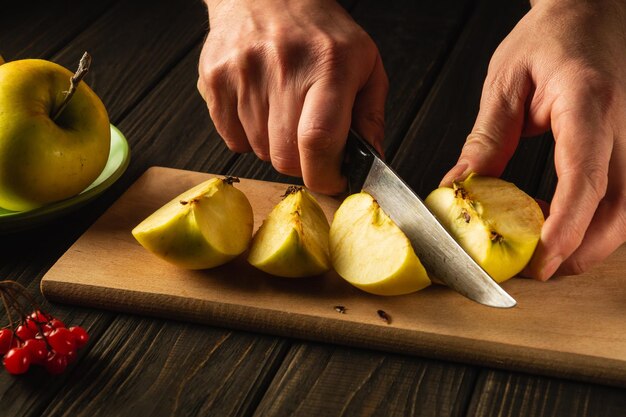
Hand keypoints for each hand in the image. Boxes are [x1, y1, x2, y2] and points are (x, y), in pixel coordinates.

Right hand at [197, 0, 387, 193]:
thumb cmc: (319, 31)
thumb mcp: (364, 64)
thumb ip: (371, 117)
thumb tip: (370, 165)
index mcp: (328, 64)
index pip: (319, 140)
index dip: (326, 175)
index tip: (333, 180)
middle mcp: (282, 66)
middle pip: (285, 156)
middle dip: (302, 163)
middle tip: (310, 142)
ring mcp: (242, 73)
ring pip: (259, 151)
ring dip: (275, 146)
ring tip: (284, 111)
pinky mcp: (214, 79)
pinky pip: (232, 140)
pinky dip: (249, 137)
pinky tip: (260, 108)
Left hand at [441, 0, 625, 279]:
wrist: (592, 12)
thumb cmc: (551, 38)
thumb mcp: (506, 83)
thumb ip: (486, 139)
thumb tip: (460, 186)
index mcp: (589, 104)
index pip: (586, 177)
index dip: (567, 226)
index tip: (544, 260)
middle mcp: (623, 124)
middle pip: (621, 207)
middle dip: (584, 249)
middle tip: (542, 271)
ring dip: (594, 240)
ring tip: (551, 255)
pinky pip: (623, 193)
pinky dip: (598, 219)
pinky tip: (567, 223)